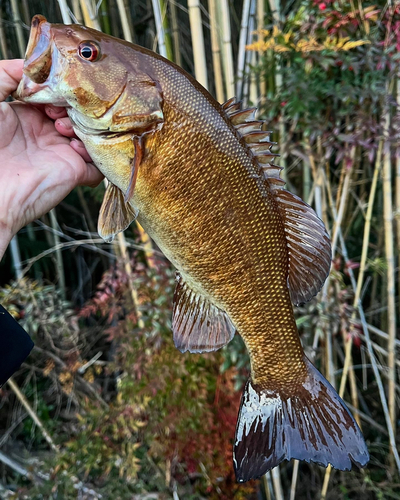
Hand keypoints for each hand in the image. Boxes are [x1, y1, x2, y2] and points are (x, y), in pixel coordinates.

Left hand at [0, 59, 103, 258]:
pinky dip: (95, 154)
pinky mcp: (74, 173)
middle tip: (59, 110)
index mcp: (26, 117)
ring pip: (90, 133)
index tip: (55, 88)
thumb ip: (6, 75)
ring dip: (83, 126)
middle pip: (75, 113)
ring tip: (63, 129)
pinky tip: (75, 148)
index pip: (54, 97)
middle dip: (73, 106)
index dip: (58, 89)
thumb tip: (33, 63)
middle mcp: (46, 134)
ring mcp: (61, 154)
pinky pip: (98, 163)